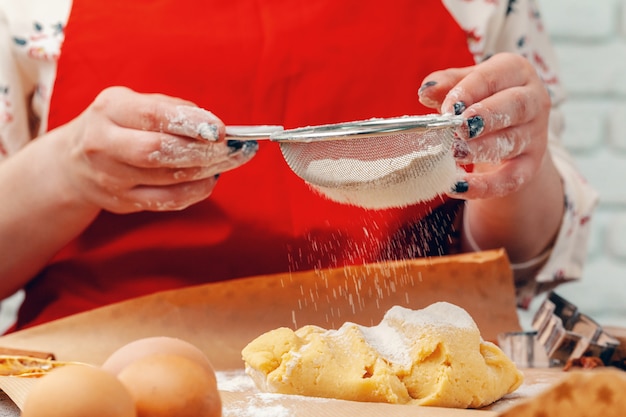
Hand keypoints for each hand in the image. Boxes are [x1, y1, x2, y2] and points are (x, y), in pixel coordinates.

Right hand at [55, 86, 256, 212]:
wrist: (73, 163)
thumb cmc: (118, 125)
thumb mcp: (134, 103)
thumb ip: (172, 109)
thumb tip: (213, 127)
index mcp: (110, 109)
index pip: (153, 116)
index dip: (191, 123)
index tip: (220, 129)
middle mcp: (105, 143)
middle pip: (159, 151)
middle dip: (203, 150)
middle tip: (232, 148)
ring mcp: (111, 177)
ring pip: (168, 178)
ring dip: (207, 170)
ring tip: (231, 160)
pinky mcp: (124, 202)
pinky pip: (168, 201)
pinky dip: (196, 191)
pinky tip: (211, 178)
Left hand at [418, 52, 550, 199]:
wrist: (510, 127)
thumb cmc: (483, 97)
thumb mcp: (467, 85)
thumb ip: (447, 85)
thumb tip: (425, 91)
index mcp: (516, 72)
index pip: (494, 77)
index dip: (470, 91)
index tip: (448, 108)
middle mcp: (534, 101)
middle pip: (516, 106)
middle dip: (486, 116)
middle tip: (459, 129)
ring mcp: (535, 135)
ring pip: (512, 142)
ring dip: (480, 150)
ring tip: (453, 155)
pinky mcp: (530, 166)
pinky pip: (511, 178)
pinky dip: (484, 186)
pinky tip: (457, 187)